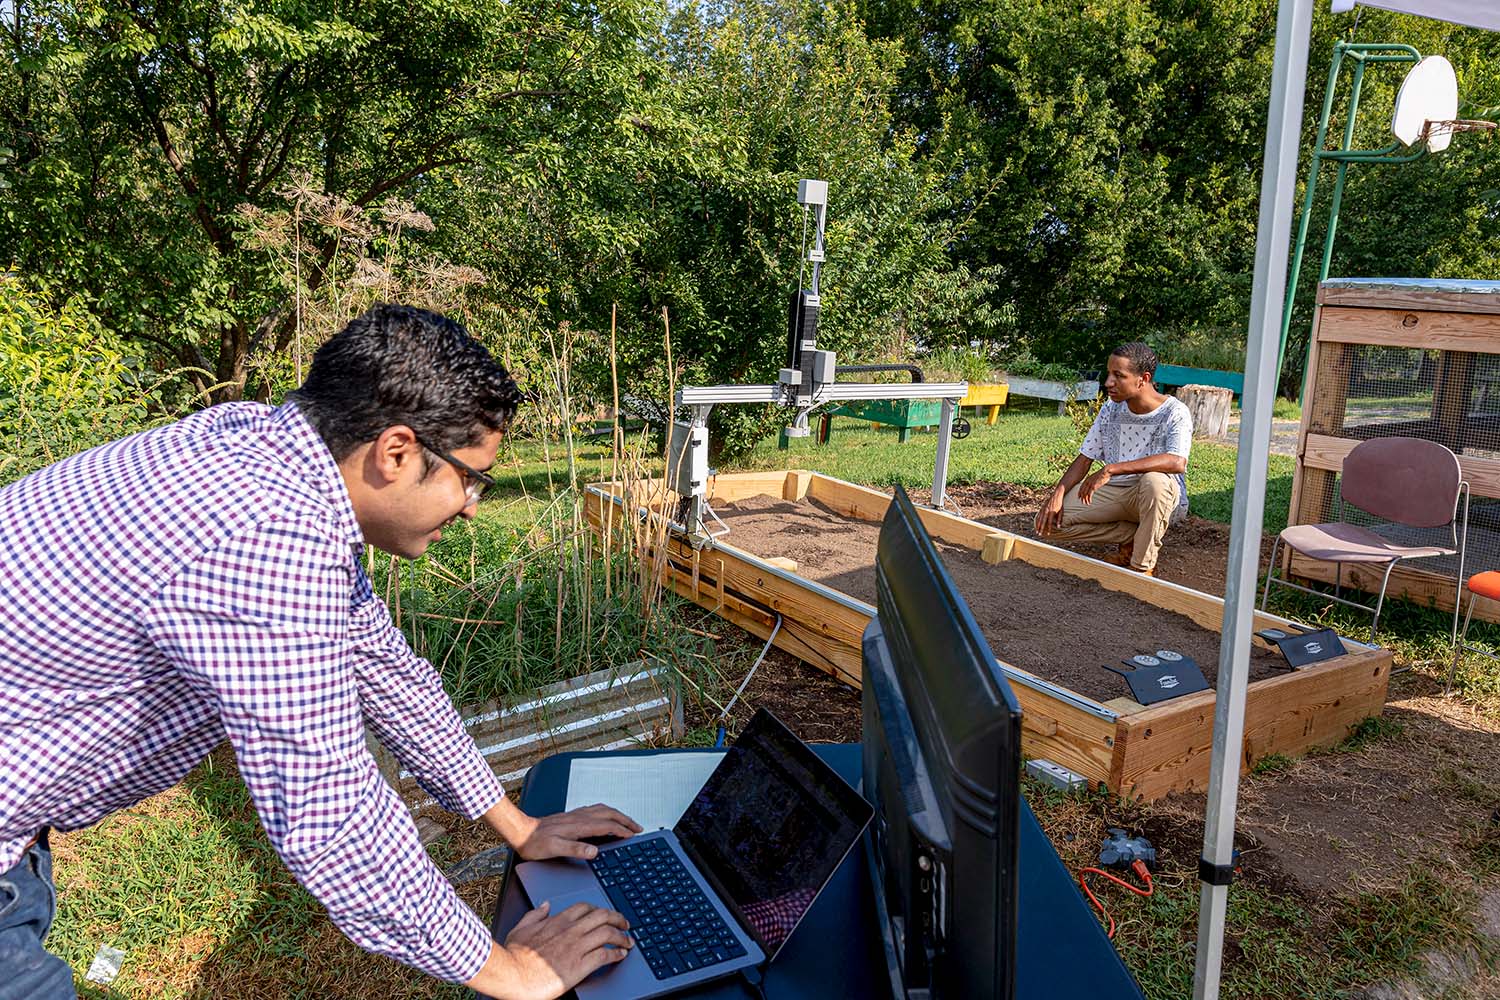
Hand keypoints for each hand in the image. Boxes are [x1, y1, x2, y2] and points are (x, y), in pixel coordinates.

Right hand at [485, 901, 632, 999]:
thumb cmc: (514, 956)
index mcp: (557, 921)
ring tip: (628, 941)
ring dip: (622, 936)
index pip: (585, 908)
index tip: (605, 915)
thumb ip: (535, 915)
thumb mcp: (521, 928)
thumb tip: (545, 905)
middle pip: (602, 916)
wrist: (513, 974)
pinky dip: (617, 954)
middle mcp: (570, 930)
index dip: (600, 910)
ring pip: (608, 933)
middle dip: (618, 918)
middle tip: (624, 924)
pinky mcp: (580, 965)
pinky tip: (621, 955)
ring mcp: (576, 947)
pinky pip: (605, 955)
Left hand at [512, 804, 642, 861]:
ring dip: (617, 815)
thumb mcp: (555, 849)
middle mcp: (579, 817)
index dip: (622, 830)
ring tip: (626, 821)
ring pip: (603, 810)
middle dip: (625, 820)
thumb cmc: (535, 843)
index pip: (607, 825)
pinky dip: (606, 813)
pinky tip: (605, 817)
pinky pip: (595, 810)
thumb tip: (594, 851)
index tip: (633, 835)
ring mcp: (576, 815)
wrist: (521, 832)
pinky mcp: (571, 816)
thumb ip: (575, 849)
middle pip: (609, 814)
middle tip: (637, 828)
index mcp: (579, 825)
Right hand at [1035, 486, 1065, 535]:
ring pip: (1039, 519)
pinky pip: (1038, 515)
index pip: (1050, 522)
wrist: (1056, 495)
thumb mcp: (1061, 512)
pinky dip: (1037, 521)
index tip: (1048, 534)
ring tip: (1037, 531)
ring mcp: (1043, 509)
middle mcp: (1046, 511)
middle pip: (1042, 521)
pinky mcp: (1041, 508)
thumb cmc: (1060, 504)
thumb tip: (1059, 527)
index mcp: (1051, 512)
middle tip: (1039, 534)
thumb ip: (1059, 520)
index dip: (1049, 528)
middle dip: (1041, 528)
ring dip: (1037, 525)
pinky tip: (1036, 525)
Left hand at [1078, 467, 1111, 504]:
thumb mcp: (1096, 477)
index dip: (1080, 493)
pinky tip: (1089, 502)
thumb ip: (1094, 480)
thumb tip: (1095, 483)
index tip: (1079, 497)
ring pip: (1085, 493)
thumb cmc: (1103, 474)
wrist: (1106, 471)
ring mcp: (1090, 484)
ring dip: (1085, 499)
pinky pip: (1089, 494)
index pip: (1081, 487)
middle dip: (1082, 497)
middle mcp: (1087, 482)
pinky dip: (1089, 499)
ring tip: (1086, 503)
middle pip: (1082, 491)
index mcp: (1087, 479)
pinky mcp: (1093, 486)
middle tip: (1083, 502)